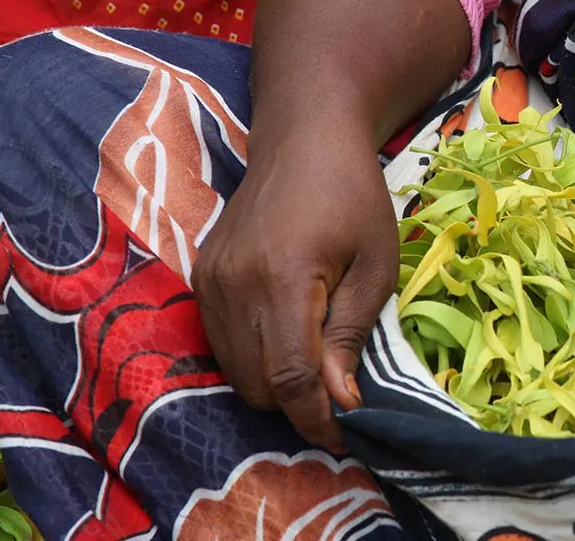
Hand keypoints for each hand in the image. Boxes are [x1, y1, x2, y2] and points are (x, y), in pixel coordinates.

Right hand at [194, 131, 398, 453]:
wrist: (303, 137)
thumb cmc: (353, 196)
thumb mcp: (375, 266)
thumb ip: (351, 336)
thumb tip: (340, 403)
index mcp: (283, 278)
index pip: (290, 377)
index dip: (317, 418)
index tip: (346, 436)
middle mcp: (233, 284)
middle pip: (257, 384)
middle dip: (299, 404)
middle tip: (339, 397)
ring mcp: (209, 281)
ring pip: (234, 371)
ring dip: (275, 384)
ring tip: (317, 365)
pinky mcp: (200, 278)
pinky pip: (221, 344)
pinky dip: (253, 357)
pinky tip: (287, 336)